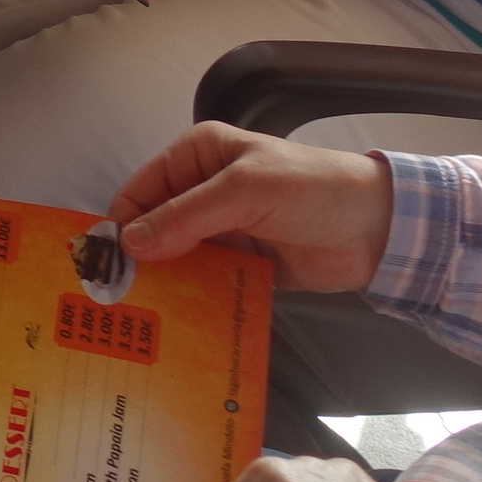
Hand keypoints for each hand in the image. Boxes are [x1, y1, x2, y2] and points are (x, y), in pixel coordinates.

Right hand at [106, 124, 394, 292]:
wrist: (379, 227)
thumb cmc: (313, 189)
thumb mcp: (245, 190)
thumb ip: (186, 216)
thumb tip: (131, 243)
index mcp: (198, 157)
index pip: (141, 190)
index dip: (122, 224)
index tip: (103, 264)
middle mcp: (204, 192)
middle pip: (155, 228)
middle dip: (139, 260)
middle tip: (116, 300)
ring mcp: (224, 231)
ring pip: (178, 260)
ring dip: (165, 285)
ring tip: (140, 319)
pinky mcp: (243, 265)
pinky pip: (207, 284)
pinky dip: (194, 301)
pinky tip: (177, 324)